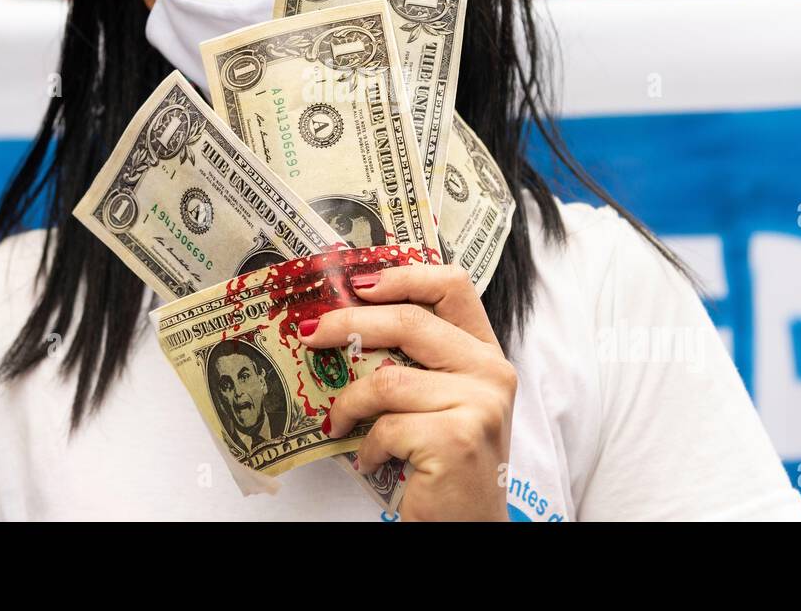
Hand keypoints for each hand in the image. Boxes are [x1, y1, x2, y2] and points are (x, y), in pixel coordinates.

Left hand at [299, 264, 516, 520]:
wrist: (466, 525)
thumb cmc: (444, 462)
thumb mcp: (439, 399)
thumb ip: (414, 360)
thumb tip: (342, 321)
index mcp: (486, 352)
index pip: (452, 285)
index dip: (402, 275)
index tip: (357, 284)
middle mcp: (492, 371)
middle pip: (409, 321)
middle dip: (346, 324)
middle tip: (308, 336)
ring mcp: (480, 404)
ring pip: (387, 379)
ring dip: (347, 403)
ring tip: (337, 422)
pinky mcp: (457, 438)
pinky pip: (386, 426)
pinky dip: (365, 446)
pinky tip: (370, 459)